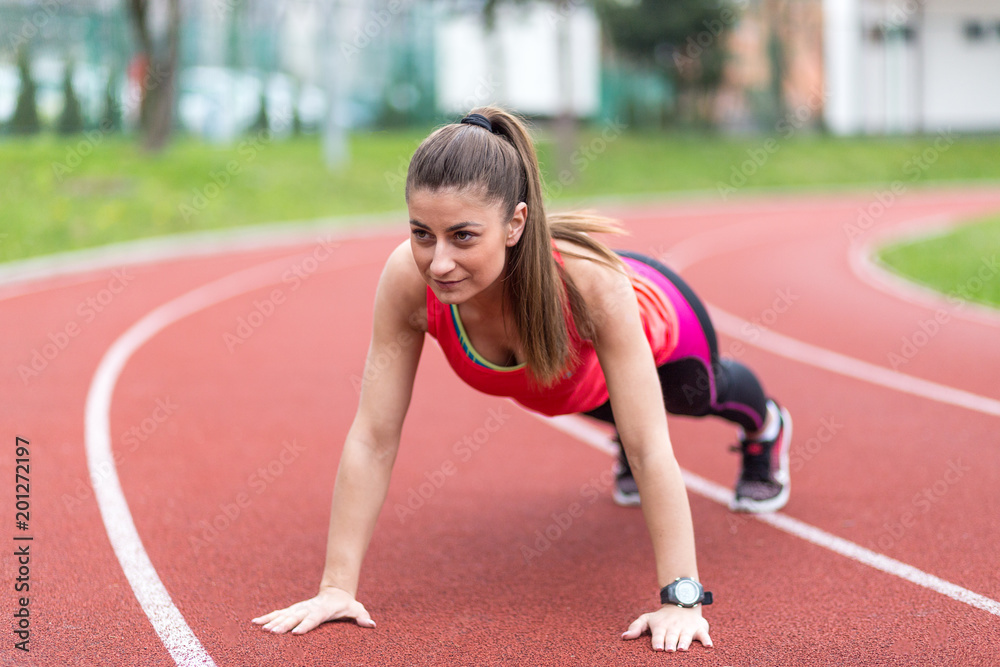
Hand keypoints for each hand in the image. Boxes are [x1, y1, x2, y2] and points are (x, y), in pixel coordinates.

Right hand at [252, 586, 375, 634]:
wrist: (335, 592)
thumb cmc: (346, 604)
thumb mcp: (356, 609)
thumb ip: (362, 616)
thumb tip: (371, 624)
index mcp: (322, 609)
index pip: (313, 618)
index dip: (306, 625)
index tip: (296, 633)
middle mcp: (308, 608)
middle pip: (295, 617)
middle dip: (283, 625)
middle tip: (272, 633)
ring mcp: (299, 608)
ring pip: (284, 615)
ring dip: (272, 622)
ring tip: (260, 629)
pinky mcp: (293, 610)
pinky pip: (278, 614)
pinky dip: (267, 617)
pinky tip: (255, 623)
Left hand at [621, 605, 711, 651]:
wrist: (681, 603)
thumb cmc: (661, 617)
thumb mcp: (647, 618)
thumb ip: (636, 627)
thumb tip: (623, 636)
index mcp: (661, 626)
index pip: (658, 635)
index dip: (657, 641)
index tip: (657, 648)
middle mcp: (674, 627)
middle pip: (672, 636)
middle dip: (670, 642)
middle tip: (669, 649)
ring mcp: (687, 627)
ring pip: (686, 635)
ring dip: (684, 642)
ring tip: (682, 648)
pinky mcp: (699, 627)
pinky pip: (704, 634)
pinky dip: (706, 639)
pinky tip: (708, 646)